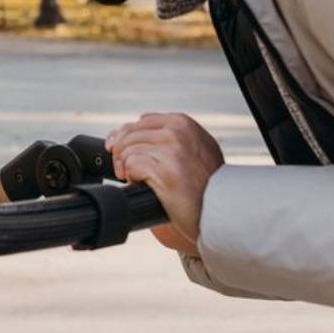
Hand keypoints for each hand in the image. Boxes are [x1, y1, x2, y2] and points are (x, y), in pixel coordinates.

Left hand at [104, 113, 223, 256]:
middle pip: (129, 135)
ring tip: (139, 179)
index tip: (116, 151)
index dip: (123, 137)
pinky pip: (132, 166)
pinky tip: (144, 185)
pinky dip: (132, 178)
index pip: (139, 122)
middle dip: (120, 155)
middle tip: (123, 171)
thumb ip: (167, 133)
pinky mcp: (166, 172)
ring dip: (127, 169)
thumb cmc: (203, 183)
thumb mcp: (194, 147)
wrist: (216, 211)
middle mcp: (178, 132)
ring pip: (128, 151)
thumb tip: (132, 126)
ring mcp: (173, 151)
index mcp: (183, 123)